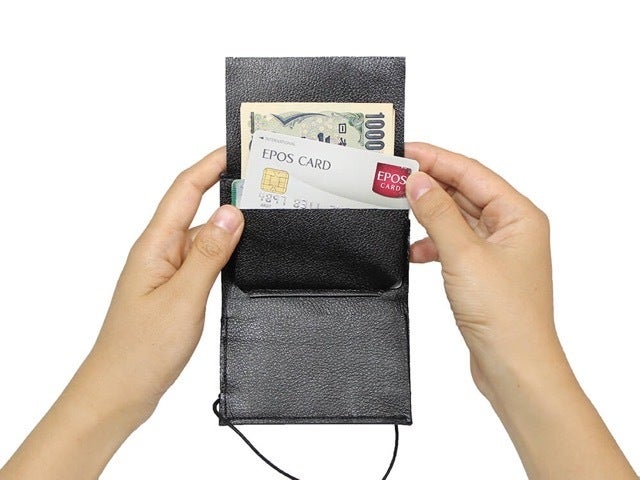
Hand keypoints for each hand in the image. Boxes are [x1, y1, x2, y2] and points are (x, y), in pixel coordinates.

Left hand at [0, 147, 243, 479]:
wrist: (120, 390)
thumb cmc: (141, 349)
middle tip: (263, 181)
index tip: (236, 149)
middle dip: (226, 188)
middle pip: (194, 206)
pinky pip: (202, 258)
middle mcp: (160, 251)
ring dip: (228, 222)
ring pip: (202, 234)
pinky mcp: (176, 288)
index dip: (209, 164)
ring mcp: (168, 270)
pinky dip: (224, 250)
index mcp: (155, 245)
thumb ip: (208, 253)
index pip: (184, 190)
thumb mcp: (182, 297)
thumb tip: (230, 212)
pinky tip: (242, 255)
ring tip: (261, 214)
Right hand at [404, 142, 635, 479]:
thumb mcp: (464, 256)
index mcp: (519, 215)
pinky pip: (453, 245)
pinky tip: (415, 252)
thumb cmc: (506, 317)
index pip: (471, 172)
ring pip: (456, 219)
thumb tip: (418, 181)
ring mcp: (497, 252)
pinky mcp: (482, 272)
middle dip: (428, 185)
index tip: (405, 152)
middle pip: (463, 192)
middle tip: (392, 177)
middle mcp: (511, 229)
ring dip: (428, 215)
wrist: (514, 368)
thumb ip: (438, 214)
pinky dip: (432, 245)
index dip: (436, 159)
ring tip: (398, 208)